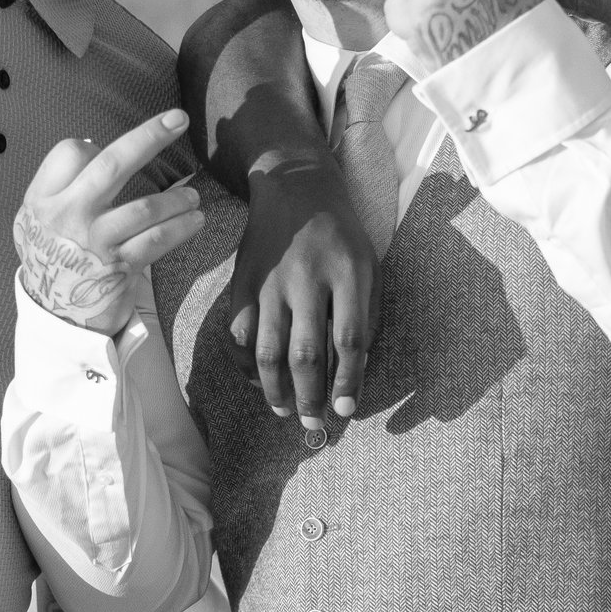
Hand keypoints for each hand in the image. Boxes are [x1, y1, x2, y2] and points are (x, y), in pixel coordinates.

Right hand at [15, 110, 203, 335]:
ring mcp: (95, 241)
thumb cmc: (52, 256)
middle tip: (178, 119)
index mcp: (44, 198)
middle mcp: (68, 215)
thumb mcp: (34, 219)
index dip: (94, 147)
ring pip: (145, 207)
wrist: (54, 316)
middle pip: (113, 165)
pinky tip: (195, 221)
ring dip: (176, 199)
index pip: (72, 151)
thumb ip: (59, 185)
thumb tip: (96, 147)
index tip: (109, 156)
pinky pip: (157, 240)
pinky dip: (182, 227)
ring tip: (192, 197)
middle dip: (149, 136)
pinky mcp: (118, 267)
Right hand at [234, 158, 377, 427]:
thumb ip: (366, 315)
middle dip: (311, 396)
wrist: (294, 188)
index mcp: (348, 273)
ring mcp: (270, 282)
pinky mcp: (243, 283)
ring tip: (286, 411)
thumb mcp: (369, 265)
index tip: (346, 410)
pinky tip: (259, 381)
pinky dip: (248, 364)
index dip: (348, 382)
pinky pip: (241, 334)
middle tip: (315, 424)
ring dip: (276, 390)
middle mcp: (306, 279)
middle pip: (306, 353)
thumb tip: (354, 369)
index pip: (349, 340)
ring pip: (269, 350)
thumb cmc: (340, 235)